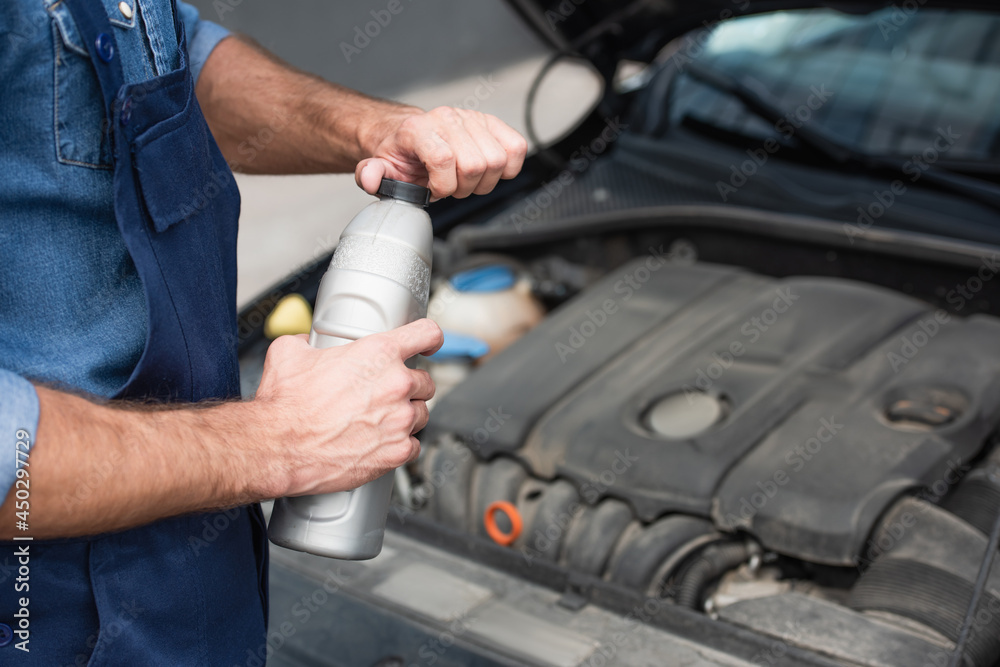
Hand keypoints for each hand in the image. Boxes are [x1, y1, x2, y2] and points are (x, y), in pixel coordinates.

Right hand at [253, 319, 443, 497]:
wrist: (277, 447)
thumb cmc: (284, 404)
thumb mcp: (290, 353)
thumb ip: (308, 341)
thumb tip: (308, 343)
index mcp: (378, 353)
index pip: (426, 334)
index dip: (429, 339)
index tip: (429, 346)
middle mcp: (396, 384)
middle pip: (425, 381)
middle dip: (408, 387)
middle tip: (385, 395)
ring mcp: (400, 420)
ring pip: (421, 414)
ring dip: (405, 416)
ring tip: (378, 421)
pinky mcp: (397, 452)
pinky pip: (413, 446)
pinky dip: (399, 445)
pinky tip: (379, 443)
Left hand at [355, 106, 528, 200]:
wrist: (408, 134)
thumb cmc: (399, 154)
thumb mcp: (379, 167)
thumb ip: (371, 175)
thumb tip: (373, 177)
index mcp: (418, 129)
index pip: (444, 158)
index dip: (443, 185)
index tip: (434, 191)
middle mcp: (446, 119)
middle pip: (475, 164)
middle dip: (464, 187)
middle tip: (450, 186)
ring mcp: (471, 119)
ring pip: (497, 160)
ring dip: (484, 181)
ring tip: (465, 179)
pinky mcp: (492, 123)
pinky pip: (517, 147)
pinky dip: (507, 167)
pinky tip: (487, 171)